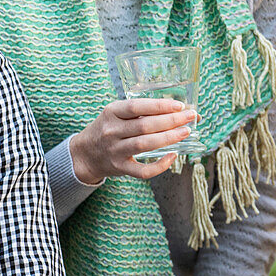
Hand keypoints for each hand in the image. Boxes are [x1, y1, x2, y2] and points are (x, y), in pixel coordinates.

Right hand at [68, 99, 196, 184]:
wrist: (85, 153)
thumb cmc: (106, 129)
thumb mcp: (114, 115)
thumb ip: (139, 112)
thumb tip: (174, 110)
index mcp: (111, 112)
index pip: (137, 106)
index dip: (159, 106)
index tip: (179, 105)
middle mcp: (112, 131)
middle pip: (145, 125)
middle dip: (171, 120)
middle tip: (190, 116)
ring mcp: (115, 150)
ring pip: (146, 144)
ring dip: (169, 137)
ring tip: (186, 131)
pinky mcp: (120, 167)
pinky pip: (143, 170)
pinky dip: (160, 165)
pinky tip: (173, 156)